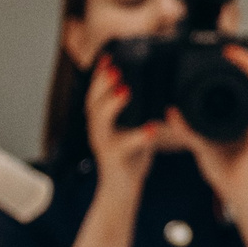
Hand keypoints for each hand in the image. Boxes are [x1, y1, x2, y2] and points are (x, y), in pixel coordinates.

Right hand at [84, 57, 157, 193]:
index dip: (100, 75)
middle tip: (115, 68)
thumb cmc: (129, 157)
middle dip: (102, 83)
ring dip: (113, 104)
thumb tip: (155, 91)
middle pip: (93, 102)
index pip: (96, 93)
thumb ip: (138, 112)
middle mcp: (97, 129)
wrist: (122, 190)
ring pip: (100, 121)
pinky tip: (152, 128)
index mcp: (101, 121)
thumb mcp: (132, 129)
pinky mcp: (114, 159)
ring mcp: (103, 144)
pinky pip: (123, 147)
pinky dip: (138, 137)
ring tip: (126, 91)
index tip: (108, 56)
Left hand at [161, 45, 247, 216]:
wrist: (238, 194)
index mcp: (238, 118)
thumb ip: (186, 128)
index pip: (238, 86)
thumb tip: (169, 110)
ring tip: (237, 52)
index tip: (219, 53)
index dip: (232, 68)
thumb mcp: (199, 144)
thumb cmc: (224, 171)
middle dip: (245, 59)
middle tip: (230, 45)